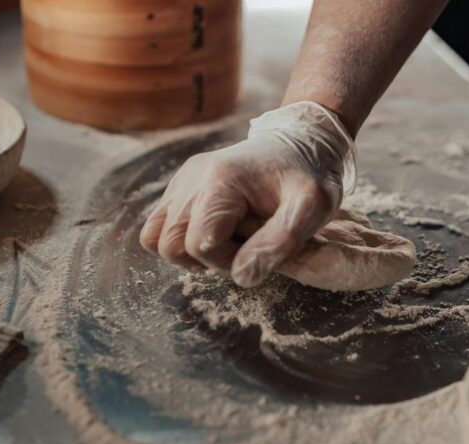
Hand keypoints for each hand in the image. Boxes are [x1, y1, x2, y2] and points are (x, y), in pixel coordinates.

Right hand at [139, 102, 356, 287]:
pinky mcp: (180, 185)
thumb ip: (278, 242)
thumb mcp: (311, 207)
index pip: (201, 245)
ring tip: (228, 241)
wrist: (302, 141)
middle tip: (242, 248)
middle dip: (206, 260)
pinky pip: (159, 224)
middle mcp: (192, 178)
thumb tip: (242, 277)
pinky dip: (181, 238)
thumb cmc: (310, 175)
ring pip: (157, 237)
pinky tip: (215, 232)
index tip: (258, 250)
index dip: (227, 262)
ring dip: (189, 252)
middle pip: (171, 244)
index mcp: (221, 181)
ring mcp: (182, 180)